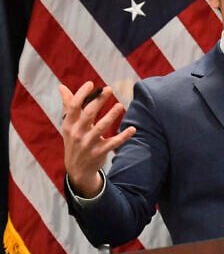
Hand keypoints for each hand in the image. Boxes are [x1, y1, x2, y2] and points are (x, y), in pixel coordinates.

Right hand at [59, 81, 135, 196]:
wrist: (77, 169)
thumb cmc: (75, 141)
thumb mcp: (69, 126)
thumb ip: (68, 106)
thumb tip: (61, 87)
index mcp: (69, 124)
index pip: (74, 106)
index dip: (81, 94)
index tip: (91, 84)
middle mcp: (77, 133)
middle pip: (88, 114)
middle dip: (99, 101)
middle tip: (109, 89)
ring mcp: (88, 143)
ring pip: (101, 127)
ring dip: (111, 115)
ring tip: (121, 105)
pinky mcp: (100, 152)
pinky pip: (113, 143)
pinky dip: (124, 136)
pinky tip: (133, 129)